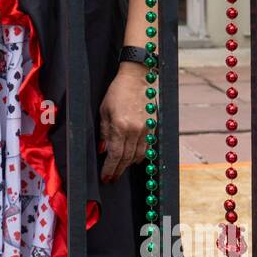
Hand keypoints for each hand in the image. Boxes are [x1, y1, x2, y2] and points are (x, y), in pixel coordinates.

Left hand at [97, 62, 147, 183]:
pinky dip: (139, 156)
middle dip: (118, 171)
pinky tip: (133, 160)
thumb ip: (104, 132)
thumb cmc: (117, 91)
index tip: (105, 177)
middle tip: (111, 178)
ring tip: (120, 170)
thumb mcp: (104, 110)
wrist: (137, 78)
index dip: (109, 169)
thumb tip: (103, 150)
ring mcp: (146, 129)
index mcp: (120, 126)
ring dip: (128, 165)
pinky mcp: (152, 127)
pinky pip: (146, 147)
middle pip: (126, 158)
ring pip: (138, 155)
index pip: (114, 155)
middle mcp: (135, 130)